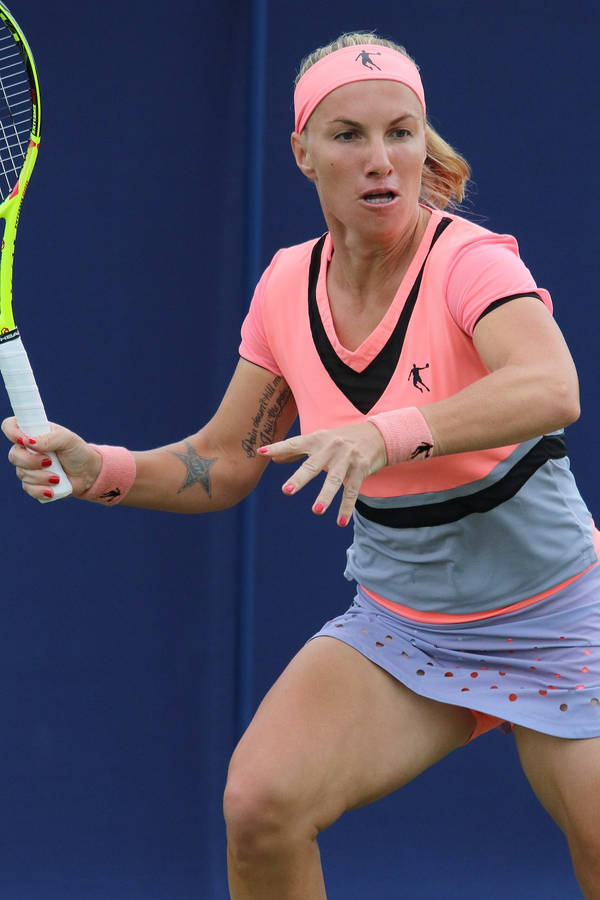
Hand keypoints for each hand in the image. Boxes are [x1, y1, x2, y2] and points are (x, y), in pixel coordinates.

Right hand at [1, 416, 101, 500]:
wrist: (88, 473)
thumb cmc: (78, 452)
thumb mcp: (68, 440)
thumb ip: (50, 438)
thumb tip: (28, 441)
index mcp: (33, 433)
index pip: (10, 426)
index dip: (12, 432)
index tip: (24, 440)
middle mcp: (27, 449)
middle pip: (13, 455)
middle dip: (31, 461)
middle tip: (50, 462)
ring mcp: (28, 467)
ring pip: (22, 474)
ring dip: (42, 477)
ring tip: (58, 477)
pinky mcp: (33, 483)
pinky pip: (28, 488)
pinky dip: (41, 490)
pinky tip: (52, 489)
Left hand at [258, 422, 386, 525]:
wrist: (377, 435)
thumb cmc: (341, 439)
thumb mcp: (319, 440)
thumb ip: (296, 450)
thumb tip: (273, 459)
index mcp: (316, 439)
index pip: (293, 444)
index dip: (277, 448)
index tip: (261, 452)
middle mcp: (331, 447)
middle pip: (313, 465)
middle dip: (300, 478)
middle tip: (287, 490)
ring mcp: (346, 459)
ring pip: (334, 480)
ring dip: (325, 496)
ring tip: (317, 511)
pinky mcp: (360, 469)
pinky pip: (352, 491)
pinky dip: (346, 508)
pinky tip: (341, 522)